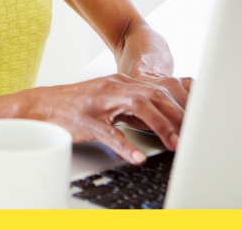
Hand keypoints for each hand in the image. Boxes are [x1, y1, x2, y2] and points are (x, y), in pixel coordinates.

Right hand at [21, 74, 190, 164]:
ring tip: (174, 145)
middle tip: (194, 137)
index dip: (182, 106)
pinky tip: (137, 157)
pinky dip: (125, 145)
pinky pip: (109, 132)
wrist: (43, 104)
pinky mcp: (86, 120)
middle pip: (155, 95)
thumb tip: (164, 117)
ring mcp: (100, 102)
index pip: (160, 90)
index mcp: (122, 83)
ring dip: (160, 126)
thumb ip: (134, 104)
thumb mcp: (110, 99)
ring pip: (138, 107)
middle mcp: (114, 87)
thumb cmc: (78, 105)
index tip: (199, 122)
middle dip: (178, 116)